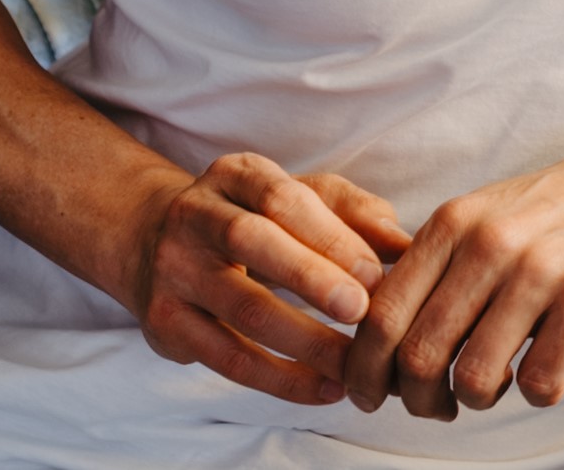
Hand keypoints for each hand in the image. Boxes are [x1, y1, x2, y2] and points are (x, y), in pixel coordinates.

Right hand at [124, 152, 414, 404]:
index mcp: (236, 175)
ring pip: (240, 307)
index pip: (284, 198)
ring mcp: (173, 269)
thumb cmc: (254, 218)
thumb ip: (354, 214)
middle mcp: (195, 215)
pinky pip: (226, 357)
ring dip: (304, 341)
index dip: (331, 237)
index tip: (377, 274)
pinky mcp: (165, 322)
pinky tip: (324, 388)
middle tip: (362, 311)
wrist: (154, 241)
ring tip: (356, 364)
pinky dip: (279, 378)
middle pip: (252, 241)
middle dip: (311, 278)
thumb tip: (409, 245)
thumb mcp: (299, 198)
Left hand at [344, 147, 563, 419]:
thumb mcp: (486, 215)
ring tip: (495, 383)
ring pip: (475, 377)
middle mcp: (491, 242)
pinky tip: (546, 370)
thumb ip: (436, 266)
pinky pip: (540, 381)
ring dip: (478, 399)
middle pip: (420, 355)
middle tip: (436, 405)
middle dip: (419, 399)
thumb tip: (379, 340)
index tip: (371, 394)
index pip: (383, 313)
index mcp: (454, 222)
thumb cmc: (562, 212)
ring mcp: (541, 269)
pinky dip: (536, 392)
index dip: (367, 369)